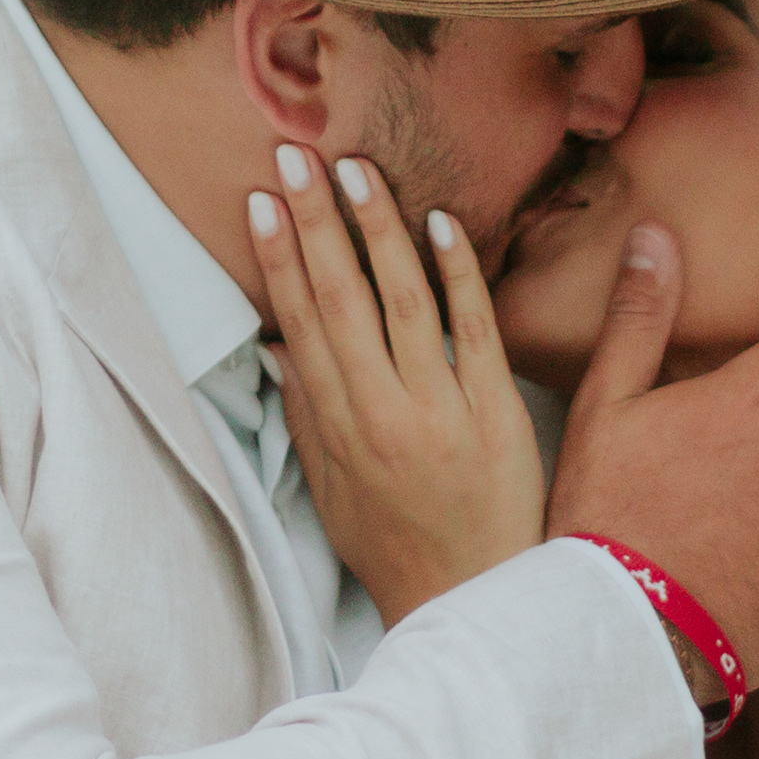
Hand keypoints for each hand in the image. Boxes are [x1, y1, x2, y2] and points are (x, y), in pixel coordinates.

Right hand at [249, 146, 545, 626]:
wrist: (470, 601)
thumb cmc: (397, 549)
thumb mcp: (334, 492)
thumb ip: (308, 418)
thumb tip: (277, 348)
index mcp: (341, 428)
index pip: (302, 325)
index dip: (279, 260)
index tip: (262, 202)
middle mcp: (383, 413)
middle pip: (341, 300)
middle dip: (315, 225)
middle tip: (295, 158)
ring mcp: (440, 410)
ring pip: (401, 303)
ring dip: (376, 230)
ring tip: (357, 171)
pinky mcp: (496, 413)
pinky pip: (474, 330)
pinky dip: (456, 274)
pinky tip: (440, 222)